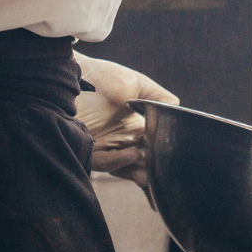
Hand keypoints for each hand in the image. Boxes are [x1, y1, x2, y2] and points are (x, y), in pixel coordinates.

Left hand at [73, 53, 177, 189]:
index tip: (176, 170)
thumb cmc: (102, 77)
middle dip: (153, 175)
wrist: (71, 74)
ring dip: (140, 169)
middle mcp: (120, 142)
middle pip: (141, 167)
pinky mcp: (87, 149)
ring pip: (126, 168)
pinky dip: (120, 161)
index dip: (163, 165)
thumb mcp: (136, 85)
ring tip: (149, 159)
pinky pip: (105, 163)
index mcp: (133, 130)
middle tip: (166, 177)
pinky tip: (133, 154)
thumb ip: (160, 98)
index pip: (152, 153)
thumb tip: (180, 113)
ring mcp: (104, 148)